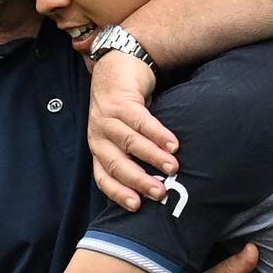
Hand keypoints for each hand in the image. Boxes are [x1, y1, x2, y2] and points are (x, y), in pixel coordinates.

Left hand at [88, 51, 178, 210]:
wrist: (117, 66)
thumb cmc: (124, 108)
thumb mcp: (122, 134)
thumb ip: (133, 155)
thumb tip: (159, 185)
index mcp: (99, 149)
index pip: (104, 177)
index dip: (118, 192)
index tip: (137, 206)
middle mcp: (99, 136)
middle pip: (117, 163)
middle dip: (139, 180)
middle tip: (160, 193)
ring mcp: (107, 117)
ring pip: (129, 142)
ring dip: (152, 156)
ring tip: (173, 167)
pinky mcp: (120, 101)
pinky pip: (140, 121)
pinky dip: (157, 133)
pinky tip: (173, 143)